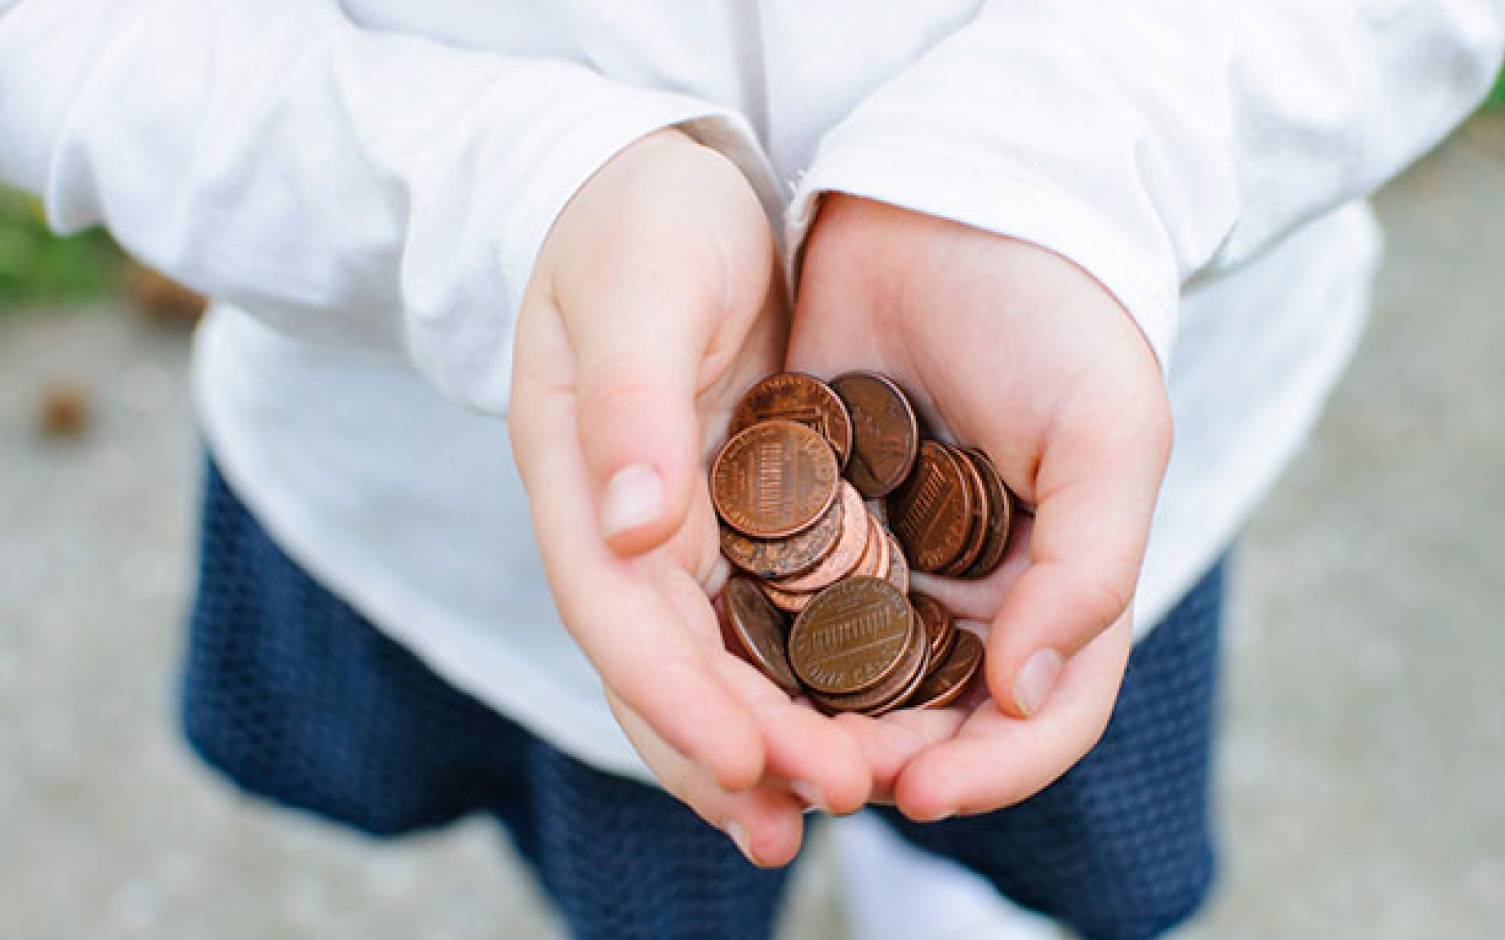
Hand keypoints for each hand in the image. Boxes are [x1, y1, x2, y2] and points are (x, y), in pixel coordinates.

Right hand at [508, 132, 868, 864]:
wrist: (667, 182)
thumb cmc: (642, 217)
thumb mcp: (638, 286)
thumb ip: (629, 406)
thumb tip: (633, 530)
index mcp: (577, 477)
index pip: (620, 614)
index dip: (677, 698)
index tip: (748, 763)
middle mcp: (620, 524)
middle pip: (664, 667)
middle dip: (737, 748)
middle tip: (829, 806)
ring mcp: (674, 529)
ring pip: (709, 663)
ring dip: (764, 744)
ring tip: (835, 809)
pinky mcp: (734, 517)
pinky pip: (760, 620)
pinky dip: (795, 682)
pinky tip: (850, 730)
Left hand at [788, 195, 1172, 819]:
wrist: (950, 195)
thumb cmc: (1057, 314)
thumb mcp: (1110, 430)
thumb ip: (1092, 565)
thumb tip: (1023, 691)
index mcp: (1055, 585)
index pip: (1041, 716)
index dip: (992, 769)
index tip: (923, 791)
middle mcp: (966, 589)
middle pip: (928, 717)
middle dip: (879, 760)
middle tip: (818, 776)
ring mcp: (880, 556)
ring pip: (841, 675)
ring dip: (804, 721)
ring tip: (757, 742)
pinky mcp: (800, 513)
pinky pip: (771, 596)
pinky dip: (750, 639)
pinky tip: (709, 662)